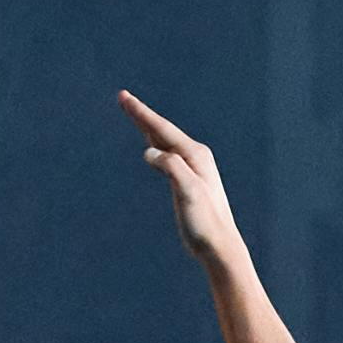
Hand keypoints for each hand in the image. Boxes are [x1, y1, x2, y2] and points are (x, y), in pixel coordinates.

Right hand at [119, 87, 246, 266]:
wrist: (219, 245)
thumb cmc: (204, 221)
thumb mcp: (188, 192)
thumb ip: (171, 167)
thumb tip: (149, 152)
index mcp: (194, 155)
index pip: (161, 128)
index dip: (141, 113)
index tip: (123, 97)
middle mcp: (196, 156)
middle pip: (162, 129)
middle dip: (141, 114)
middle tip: (123, 98)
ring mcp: (193, 168)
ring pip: (165, 140)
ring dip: (148, 127)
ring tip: (135, 115)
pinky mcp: (189, 180)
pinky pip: (168, 154)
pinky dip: (155, 144)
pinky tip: (152, 147)